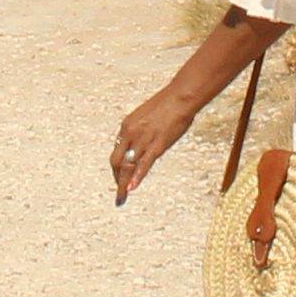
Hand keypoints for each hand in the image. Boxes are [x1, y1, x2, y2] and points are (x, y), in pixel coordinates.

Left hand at [110, 85, 204, 207]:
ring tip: (121, 198)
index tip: (119, 176)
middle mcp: (130, 134)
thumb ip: (142, 130)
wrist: (179, 98)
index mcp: (126, 126)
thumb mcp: (147, 117)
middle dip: (116, 178)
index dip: (117, 166)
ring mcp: (142, 141)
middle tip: (118, 192)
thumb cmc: (167, 104)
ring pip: (127, 166)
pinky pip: (143, 165)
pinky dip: (136, 178)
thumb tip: (143, 141)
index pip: (117, 151)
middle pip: (116, 161)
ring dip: (123, 184)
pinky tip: (131, 188)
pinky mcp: (156, 146)